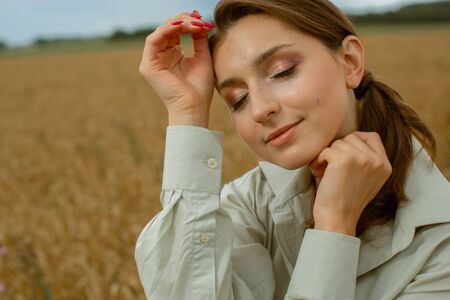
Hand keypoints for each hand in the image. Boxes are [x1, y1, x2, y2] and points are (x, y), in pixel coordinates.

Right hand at [138, 11, 215, 126]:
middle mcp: (162, 56)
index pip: (177, 32)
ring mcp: (153, 61)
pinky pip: (152, 40)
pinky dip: (165, 30)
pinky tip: (180, 26)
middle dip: (183, 20)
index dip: (188, 22)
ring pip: (160, 32)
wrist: (194, 107)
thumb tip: (199, 20)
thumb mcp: (202, 57)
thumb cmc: (199, 88)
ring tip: (192, 22)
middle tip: (198, 19)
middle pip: (168, 29)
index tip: (203, 20)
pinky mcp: (148, 66)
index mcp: (174, 55)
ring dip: (177, 23)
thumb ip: (199, 38)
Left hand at [307, 132, 391, 235]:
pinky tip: (318, 172)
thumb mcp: (366, 179)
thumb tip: (347, 139)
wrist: (337, 219)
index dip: (355, 140)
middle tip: (329, 165)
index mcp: (385, 165)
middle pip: (352, 138)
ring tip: (324, 171)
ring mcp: (361, 159)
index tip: (344, 151)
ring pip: (338, 143)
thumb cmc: (346, 201)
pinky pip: (326, 150)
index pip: (373, 137)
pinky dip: (318, 159)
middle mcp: (376, 160)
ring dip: (327, 155)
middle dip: (338, 149)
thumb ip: (365, 160)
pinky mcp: (344, 160)